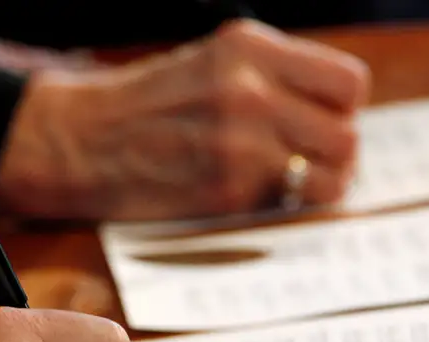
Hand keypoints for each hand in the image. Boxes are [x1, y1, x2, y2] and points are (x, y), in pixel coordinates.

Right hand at [0, 20, 369, 220]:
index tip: (320, 120)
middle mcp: (250, 88)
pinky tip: (260, 197)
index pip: (349, 83)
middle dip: (334, 153)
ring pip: (333, 173)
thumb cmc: (147, 107)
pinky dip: (289, 205)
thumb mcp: (212, 63)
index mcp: (249, 47)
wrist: (79, 141)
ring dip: (320, 184)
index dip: (340, 108)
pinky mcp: (227, 189)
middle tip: (308, 162)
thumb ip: (272, 78)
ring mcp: (240, 141)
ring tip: (291, 184)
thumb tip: (335, 113)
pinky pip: (295, 203)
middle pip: (347, 133)